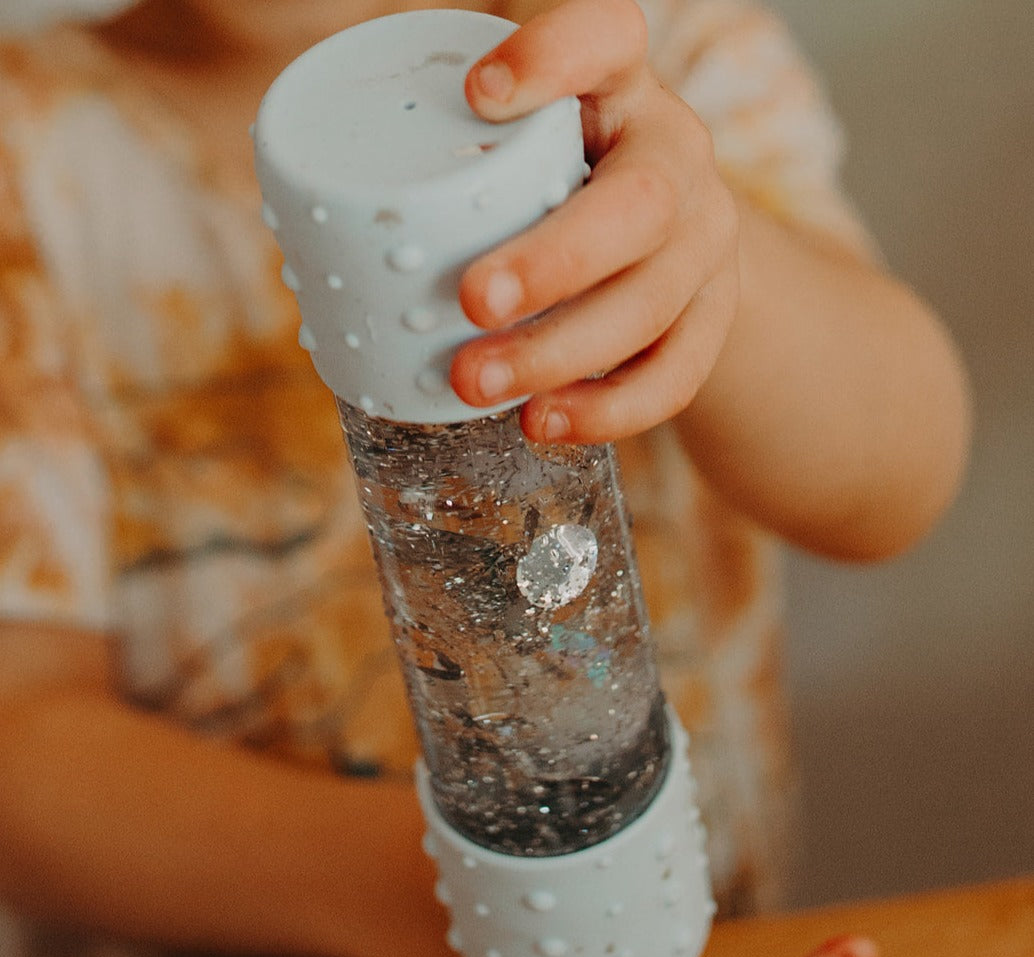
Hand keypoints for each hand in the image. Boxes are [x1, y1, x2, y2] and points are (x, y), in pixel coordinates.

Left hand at [451, 0, 738, 443]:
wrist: (666, 247)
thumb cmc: (559, 190)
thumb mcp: (524, 150)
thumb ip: (454, 158)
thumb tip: (298, 201)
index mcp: (622, 92)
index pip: (609, 41)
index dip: (556, 56)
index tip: (478, 93)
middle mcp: (675, 159)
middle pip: (640, 204)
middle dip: (554, 260)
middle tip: (471, 301)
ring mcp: (703, 245)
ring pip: (652, 303)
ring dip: (560, 353)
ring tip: (477, 385)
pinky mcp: (711, 320)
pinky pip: (675, 376)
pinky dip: (607, 409)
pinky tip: (541, 424)